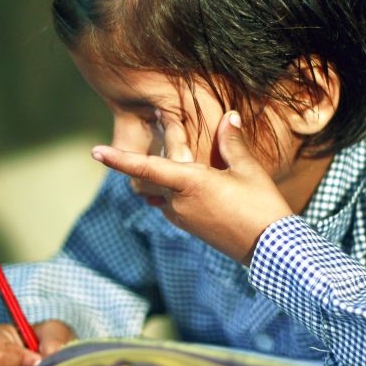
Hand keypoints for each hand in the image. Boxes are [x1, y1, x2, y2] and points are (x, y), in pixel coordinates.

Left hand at [91, 111, 292, 264]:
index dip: (119, 159)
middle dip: (151, 163)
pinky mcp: (189, 228)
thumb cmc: (261, 206)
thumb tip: (228, 117)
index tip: (95, 152)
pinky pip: (173, 204)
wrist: (270, 248)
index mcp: (189, 184)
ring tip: (196, 168)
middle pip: (152, 178)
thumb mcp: (248, 170)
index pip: (146, 168)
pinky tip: (201, 187)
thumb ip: (231, 143)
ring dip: (167, 179)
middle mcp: (178, 202)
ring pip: (162, 192)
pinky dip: (177, 192)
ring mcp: (181, 218)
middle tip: (166, 145)